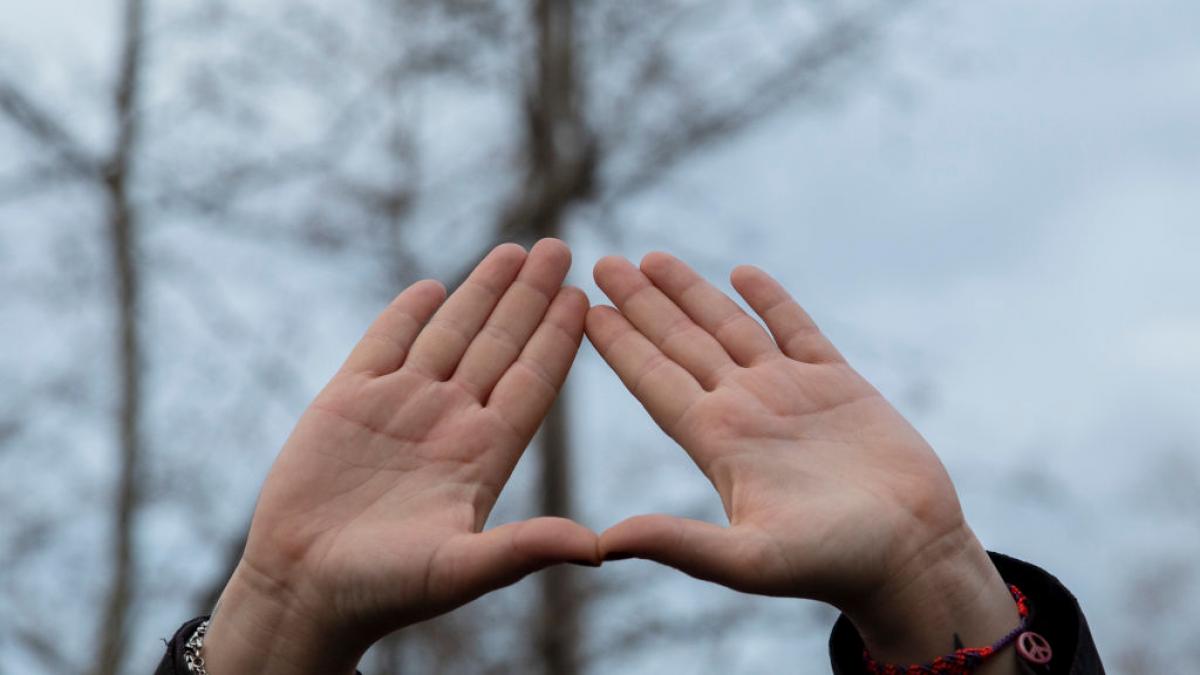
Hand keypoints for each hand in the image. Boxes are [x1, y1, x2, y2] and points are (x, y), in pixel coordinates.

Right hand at [204, 240, 598, 674]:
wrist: (302, 591)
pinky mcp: (347, 400)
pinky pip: (384, 343)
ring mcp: (400, 407)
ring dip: (481, 291)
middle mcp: (450, 422)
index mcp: (484, 455)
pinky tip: (434, 285)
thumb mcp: (460, 571)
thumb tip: (598, 550)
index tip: (583, 296)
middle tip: (561, 247)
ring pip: (450, 333)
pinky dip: (407, 312)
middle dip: (530, 295)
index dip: (557, 338)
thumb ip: (523, 549)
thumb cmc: (384, 593)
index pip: (533, 382)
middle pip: (500, 344)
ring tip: (515, 249)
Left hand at [587, 253, 1019, 668]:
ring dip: (692, 292)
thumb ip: (680, 545)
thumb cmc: (833, 565)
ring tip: (652, 258)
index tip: (585, 308)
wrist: (912, 556)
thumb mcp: (749, 560)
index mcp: (717, 441)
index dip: (620, 345)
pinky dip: (770, 299)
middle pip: (680, 343)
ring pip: (730, 327)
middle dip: (642, 303)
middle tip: (602, 262)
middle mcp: (745, 409)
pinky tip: (741, 273)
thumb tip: (604, 543)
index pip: (654, 381)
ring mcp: (790, 392)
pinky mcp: (839, 383)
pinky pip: (796, 328)